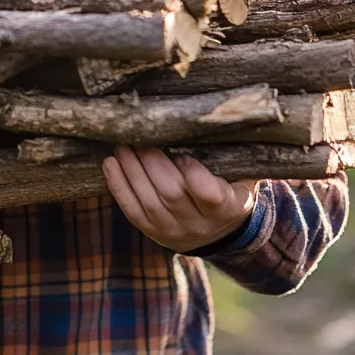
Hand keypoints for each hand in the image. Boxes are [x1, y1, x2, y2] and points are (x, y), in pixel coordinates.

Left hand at [102, 146, 256, 252]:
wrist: (221, 232)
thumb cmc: (231, 189)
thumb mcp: (244, 176)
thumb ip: (238, 155)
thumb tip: (229, 121)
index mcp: (229, 207)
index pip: (211, 195)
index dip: (195, 176)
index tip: (183, 155)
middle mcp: (201, 223)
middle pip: (172, 194)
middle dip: (152, 163)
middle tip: (139, 138)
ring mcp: (175, 231)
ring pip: (149, 202)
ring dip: (131, 171)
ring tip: (122, 147)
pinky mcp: (154, 233)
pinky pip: (132, 212)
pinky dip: (118, 187)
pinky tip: (110, 164)